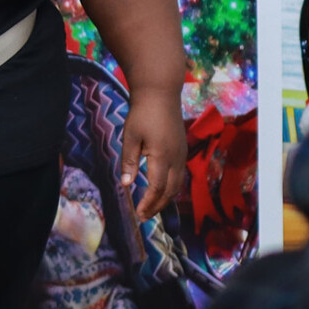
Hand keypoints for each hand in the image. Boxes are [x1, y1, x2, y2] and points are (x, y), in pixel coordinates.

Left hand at [118, 85, 184, 221]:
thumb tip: (126, 184)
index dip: (148, 203)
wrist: (161, 93)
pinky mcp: (182, 149)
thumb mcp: (130, 137)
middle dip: (157, 205)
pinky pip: (180, 175)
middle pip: (170, 191)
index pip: (157, 188)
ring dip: (165, 198)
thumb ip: (129, 161)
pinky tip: (161, 190)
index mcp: (162, 156)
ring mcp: (182, 154)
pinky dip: (171, 187)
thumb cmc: (142, 113)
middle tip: (144, 216)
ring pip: (178, 184)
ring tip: (151, 207)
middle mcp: (176, 158)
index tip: (138, 213)